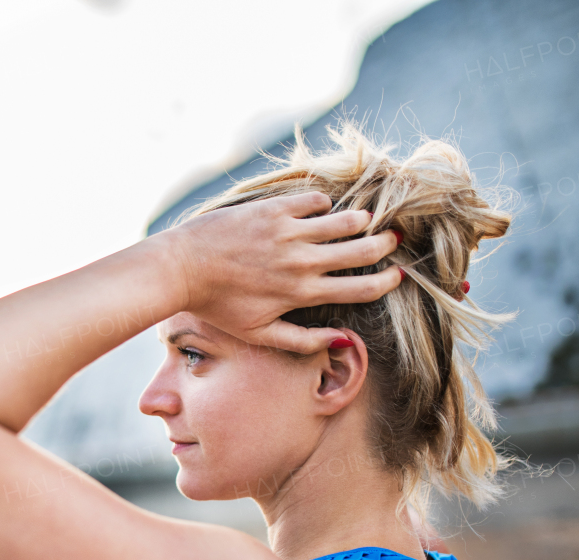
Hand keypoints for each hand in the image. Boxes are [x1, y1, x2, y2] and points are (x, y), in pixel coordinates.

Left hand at [160, 191, 401, 352]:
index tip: (397, 276)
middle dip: (383, 245)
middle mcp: (300, 261)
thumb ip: (302, 340)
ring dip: (360, 221)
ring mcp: (287, 232)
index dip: (385, 282)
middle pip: (361, 251)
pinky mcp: (272, 209)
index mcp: (301, 293)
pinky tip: (322, 210)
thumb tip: (343, 339)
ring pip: (344, 221)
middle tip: (391, 240)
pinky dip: (324, 204)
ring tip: (366, 222)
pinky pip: (314, 200)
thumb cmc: (217, 306)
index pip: (360, 288)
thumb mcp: (258, 334)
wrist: (181, 269)